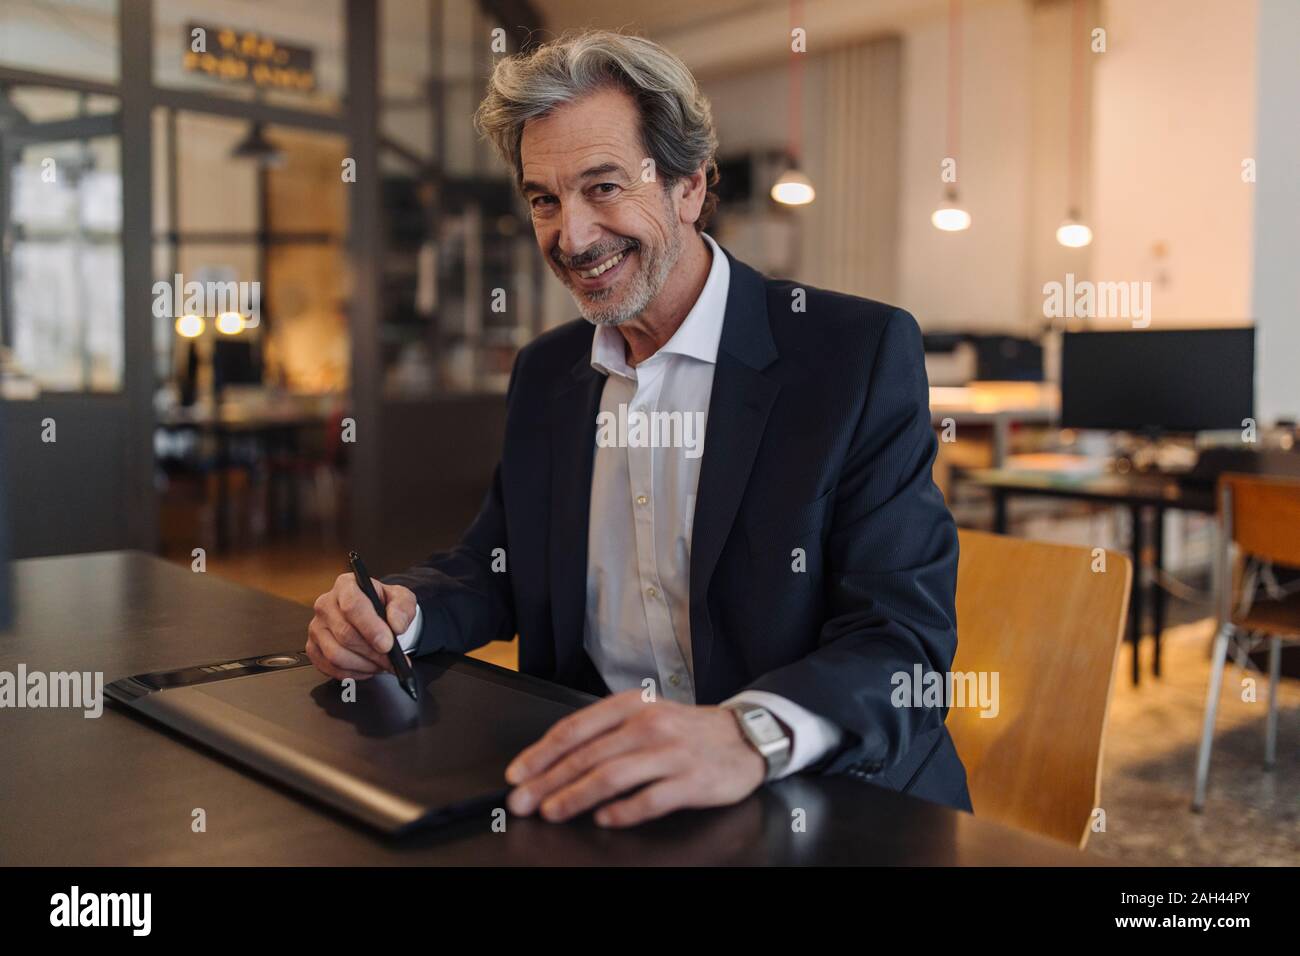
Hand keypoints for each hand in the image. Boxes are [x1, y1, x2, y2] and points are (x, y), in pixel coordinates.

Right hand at [305, 574, 417, 681]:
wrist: (375, 616)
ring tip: (381, 664)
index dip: (371, 628)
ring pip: (336, 655)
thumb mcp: (402, 598)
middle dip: (372, 652)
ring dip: (364, 665)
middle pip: (345, 634)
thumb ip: (403, 608)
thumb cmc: (385, 605)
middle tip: (391, 660)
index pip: (352, 606)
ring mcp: (316, 627)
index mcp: (346, 585)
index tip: (388, 644)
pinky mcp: (313, 648)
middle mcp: (325, 604)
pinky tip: (367, 667)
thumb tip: (397, 625)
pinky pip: (330, 668)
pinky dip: (353, 673)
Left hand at [504, 690, 766, 827]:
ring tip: (552, 812)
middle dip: (548, 781)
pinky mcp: (692, 780)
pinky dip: (623, 811)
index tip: (518, 774)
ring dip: (576, 796)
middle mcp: (648, 725)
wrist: (743, 737)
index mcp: (631, 705)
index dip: (541, 753)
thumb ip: (605, 734)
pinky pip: (651, 798)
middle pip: (587, 755)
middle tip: (523, 801)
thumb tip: (555, 762)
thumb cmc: (685, 731)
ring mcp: (671, 753)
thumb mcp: (644, 715)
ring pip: (612, 775)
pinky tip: (604, 820)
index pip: (575, 729)